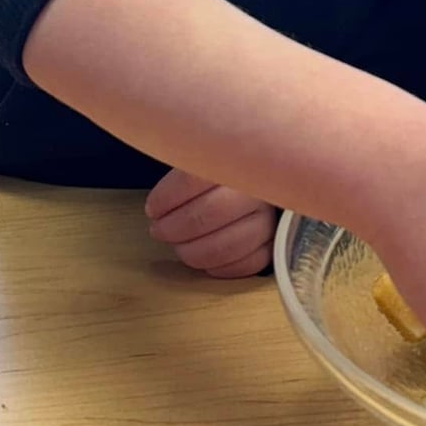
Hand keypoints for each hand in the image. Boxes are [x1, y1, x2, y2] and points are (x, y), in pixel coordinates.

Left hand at [145, 167, 277, 276]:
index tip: (153, 208)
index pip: (194, 179)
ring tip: (178, 245)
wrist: (257, 183)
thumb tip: (156, 188)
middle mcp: (258, 190)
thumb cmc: (219, 175)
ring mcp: (269, 220)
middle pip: (208, 214)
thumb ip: (183, 164)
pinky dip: (217, 266)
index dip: (167, 198)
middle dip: (173, 228)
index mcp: (238, 160)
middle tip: (158, 229)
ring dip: (190, 252)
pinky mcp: (273, 245)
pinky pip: (244, 265)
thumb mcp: (202, 158)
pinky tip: (203, 257)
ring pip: (225, 246)